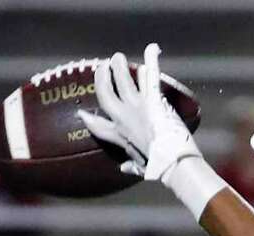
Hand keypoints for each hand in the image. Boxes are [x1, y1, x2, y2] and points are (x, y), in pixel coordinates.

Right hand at [78, 42, 200, 184]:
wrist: (171, 162)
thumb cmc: (157, 168)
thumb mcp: (141, 168)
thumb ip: (131, 166)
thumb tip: (123, 169)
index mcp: (120, 136)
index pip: (99, 127)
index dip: (89, 120)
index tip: (81, 112)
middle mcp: (124, 118)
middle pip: (106, 93)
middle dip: (102, 78)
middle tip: (102, 67)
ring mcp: (138, 106)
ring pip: (124, 80)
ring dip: (120, 66)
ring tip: (118, 57)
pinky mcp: (153, 99)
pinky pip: (151, 77)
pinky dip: (152, 60)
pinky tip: (152, 48)